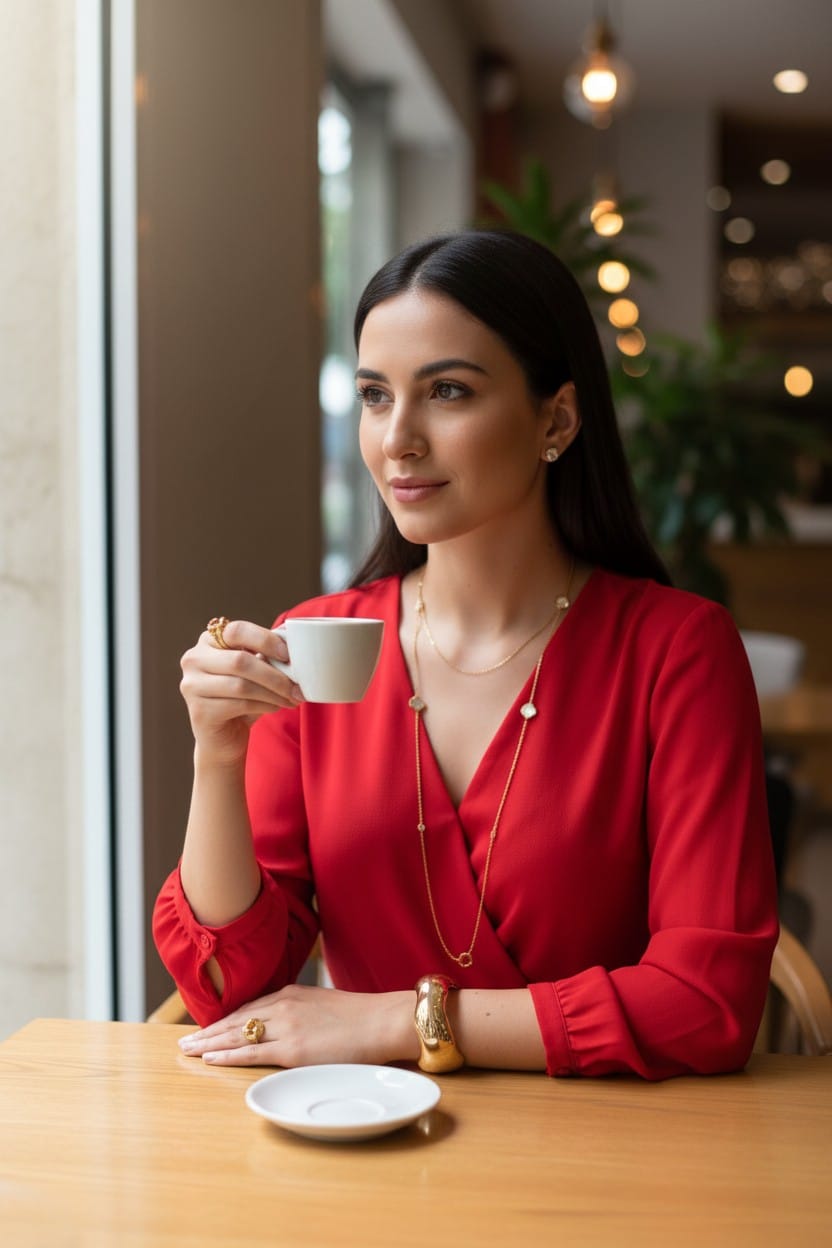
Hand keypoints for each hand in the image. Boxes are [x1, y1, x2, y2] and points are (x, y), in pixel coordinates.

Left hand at [177, 985, 417, 1067]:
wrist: (382, 1021)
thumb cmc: (361, 1017)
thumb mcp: (325, 1004)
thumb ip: (304, 1012)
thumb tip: (294, 1026)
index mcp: (291, 994)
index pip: (249, 1007)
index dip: (225, 1019)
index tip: (207, 1027)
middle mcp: (283, 1006)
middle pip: (236, 1019)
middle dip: (208, 1031)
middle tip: (184, 1040)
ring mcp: (286, 1027)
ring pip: (237, 1035)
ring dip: (209, 1043)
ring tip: (187, 1050)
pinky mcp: (291, 1050)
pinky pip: (250, 1053)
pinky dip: (226, 1056)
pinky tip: (209, 1058)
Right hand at [179, 619, 302, 765]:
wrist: (222, 739)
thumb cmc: (242, 699)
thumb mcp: (254, 672)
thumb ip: (265, 656)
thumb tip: (295, 648)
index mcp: (208, 640)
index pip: (236, 630)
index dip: (265, 640)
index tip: (288, 655)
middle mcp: (194, 659)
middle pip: (240, 661)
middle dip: (275, 675)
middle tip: (297, 686)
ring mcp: (193, 686)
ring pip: (242, 685)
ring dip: (274, 693)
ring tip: (292, 698)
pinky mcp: (200, 711)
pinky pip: (240, 705)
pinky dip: (265, 706)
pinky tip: (276, 707)